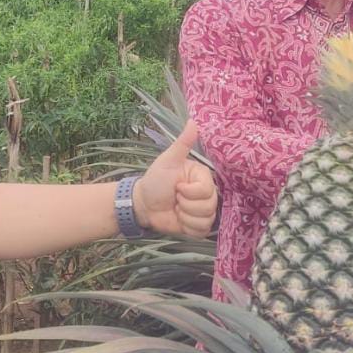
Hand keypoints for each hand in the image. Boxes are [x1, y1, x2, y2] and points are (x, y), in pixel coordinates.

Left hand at [133, 121, 217, 237]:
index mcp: (202, 177)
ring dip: (185, 217)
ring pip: (206, 220)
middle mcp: (207, 194)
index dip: (190, 192)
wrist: (143, 204)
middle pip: (209, 206)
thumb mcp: (168, 160)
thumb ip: (182, 143)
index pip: (207, 190)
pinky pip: (202, 231)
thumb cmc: (155, 180)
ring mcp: (203, 211)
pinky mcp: (198, 226)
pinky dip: (187, 228)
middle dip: (186, 205)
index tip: (177, 186)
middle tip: (175, 198)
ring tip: (176, 208)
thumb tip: (194, 121)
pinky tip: (178, 219)